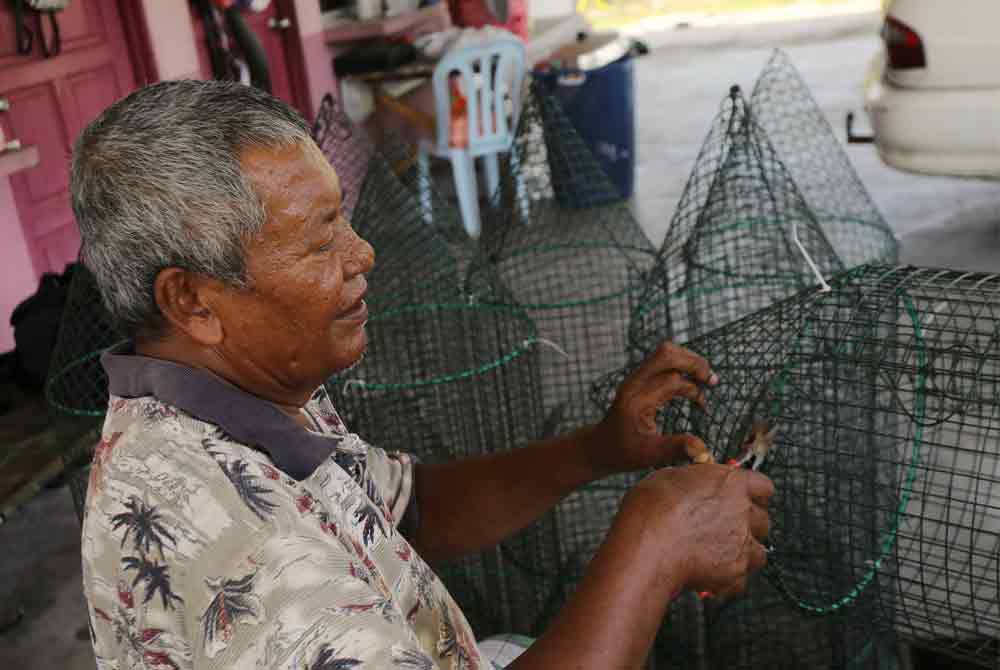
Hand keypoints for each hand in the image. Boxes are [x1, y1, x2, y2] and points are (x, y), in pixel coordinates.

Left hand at [586, 342, 718, 475]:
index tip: (704, 405)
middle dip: (693, 362)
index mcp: (637, 397)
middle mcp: (636, 382)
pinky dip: (681, 373)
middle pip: (666, 353)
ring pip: (665, 356)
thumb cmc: (623, 452)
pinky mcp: (641, 382)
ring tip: (707, 382)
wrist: (601, 446)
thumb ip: (675, 448)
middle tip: (711, 381)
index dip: (692, 387)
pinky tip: (694, 392)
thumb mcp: (649, 455)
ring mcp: (637, 379)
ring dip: (689, 365)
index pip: (669, 378)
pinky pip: (663, 366)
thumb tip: (703, 450)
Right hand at [621, 463, 773, 595]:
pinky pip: (741, 579)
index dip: (752, 492)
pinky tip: (709, 572)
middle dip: (748, 524)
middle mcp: (743, 512)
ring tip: (718, 553)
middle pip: (763, 519)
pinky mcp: (735, 573)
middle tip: (726, 526)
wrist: (649, 547)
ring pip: (758, 552)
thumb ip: (695, 479)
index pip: (763, 486)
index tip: (743, 497)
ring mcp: (742, 544)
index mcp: (732, 483)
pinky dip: (728, 579)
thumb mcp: (670, 476)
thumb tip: (695, 481)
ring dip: (742, 552)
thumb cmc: (653, 510)